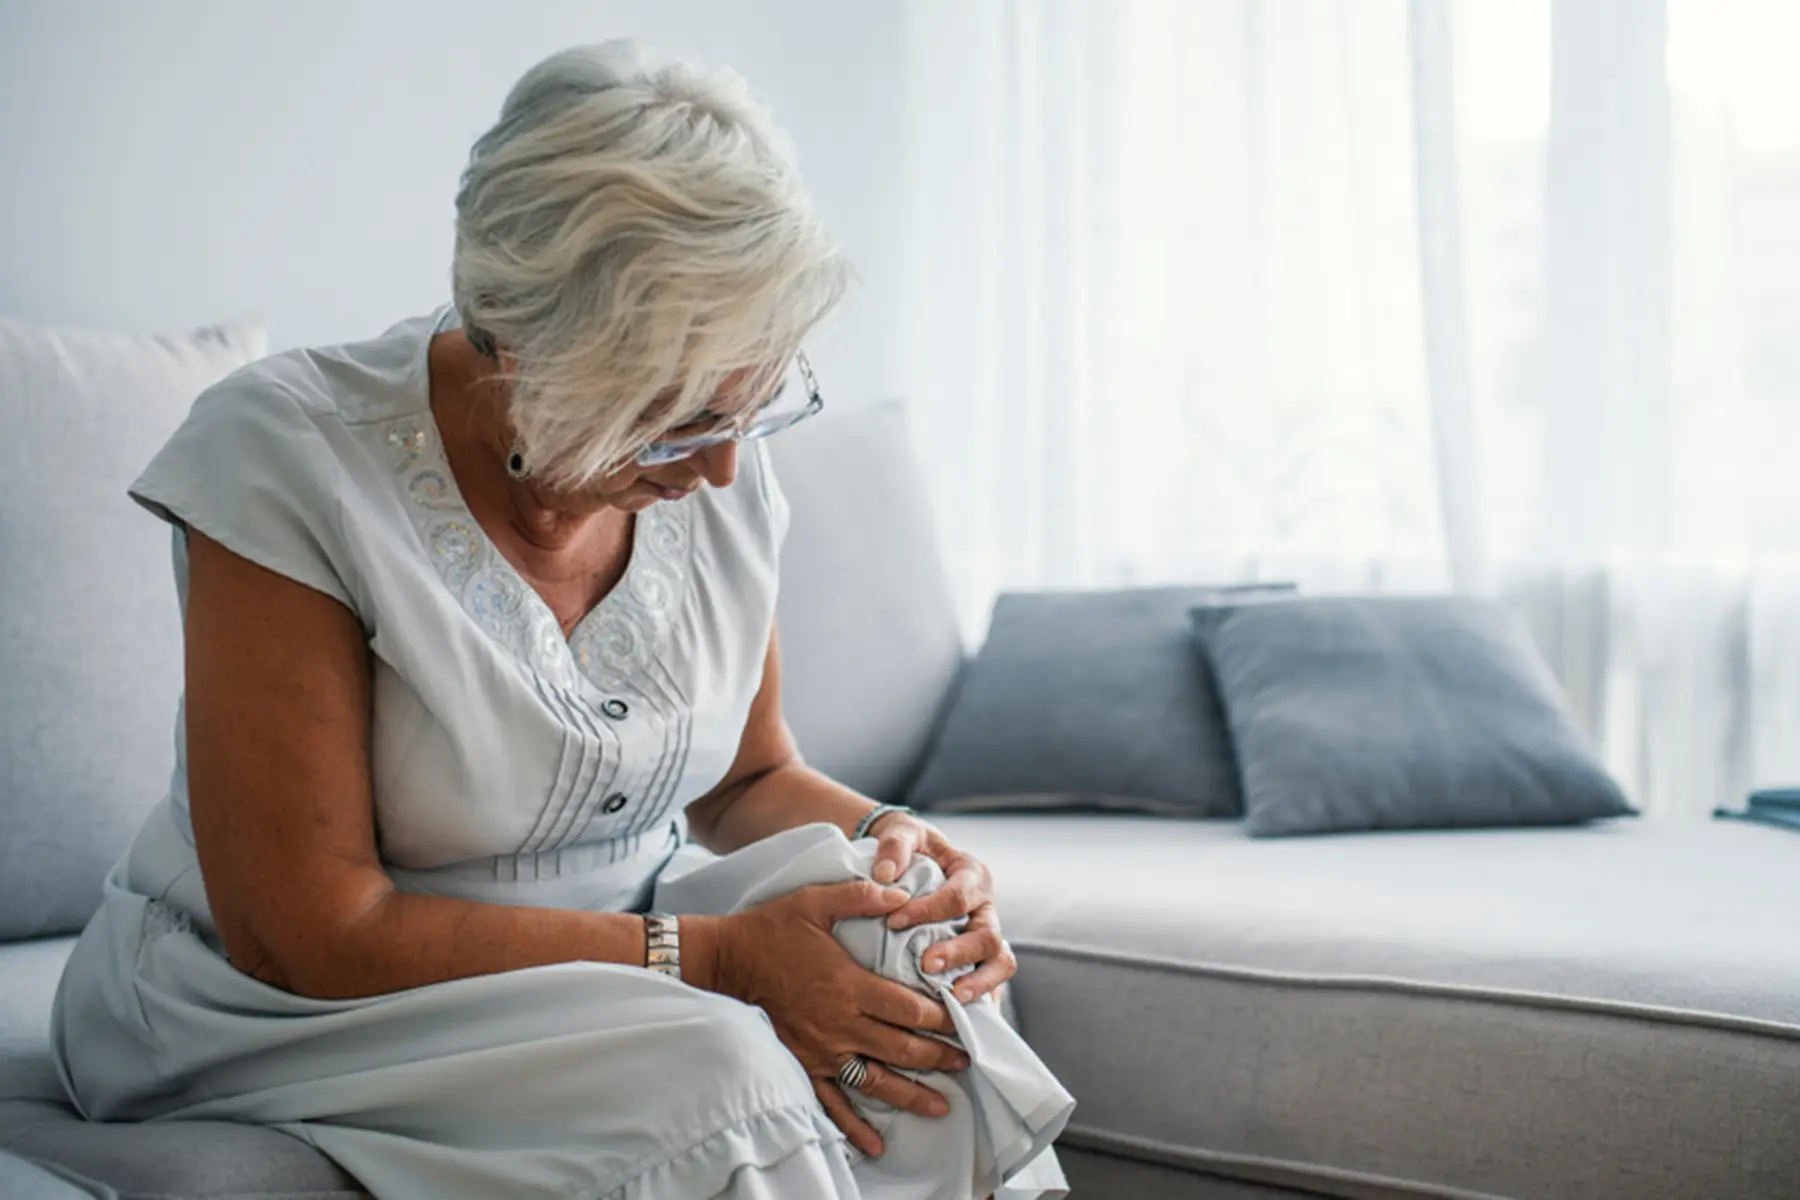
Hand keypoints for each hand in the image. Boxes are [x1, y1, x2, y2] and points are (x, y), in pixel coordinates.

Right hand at [703, 882, 969, 1157]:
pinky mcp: (804, 1064)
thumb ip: (861, 896)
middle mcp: (839, 1023)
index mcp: (848, 985)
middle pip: (901, 1048)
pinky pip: (832, 1101)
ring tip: (942, 1105)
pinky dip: (854, 1126)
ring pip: (876, 1081)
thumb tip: (902, 892)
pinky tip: (876, 1144)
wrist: (726, 962)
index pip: (909, 1008)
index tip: (966, 1020)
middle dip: (939, 1057)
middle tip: (967, 1060)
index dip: (942, 1017)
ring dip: (912, 1094)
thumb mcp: (816, 900)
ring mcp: (821, 1050)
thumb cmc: (772, 929)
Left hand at [868, 814, 1016, 1004]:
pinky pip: (992, 984)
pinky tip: (960, 1018)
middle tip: (926, 964)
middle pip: (988, 935)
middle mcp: (986, 908)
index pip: (959, 896)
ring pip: (1001, 962)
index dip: (929, 910)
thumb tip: (884, 875)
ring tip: (953, 998)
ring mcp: (987, 935)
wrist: (913, 861)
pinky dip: (981, 1001)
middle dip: (959, 953)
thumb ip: (895, 846)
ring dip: (979, 982)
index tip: (894, 921)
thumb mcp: (903, 834)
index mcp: (973, 875)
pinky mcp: (981, 960)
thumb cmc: (910, 848)